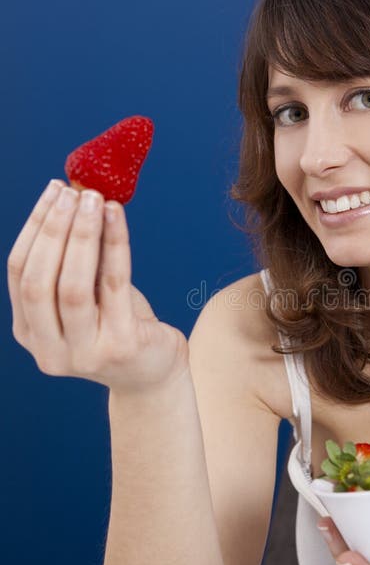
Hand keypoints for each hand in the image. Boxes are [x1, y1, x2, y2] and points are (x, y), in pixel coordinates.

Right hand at [8, 179, 189, 393]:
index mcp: (29, 333)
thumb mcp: (88, 295)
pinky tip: (116, 216)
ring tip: (94, 198)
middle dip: (54, 230)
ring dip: (81, 235)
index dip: (34, 228)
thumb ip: (74, 261)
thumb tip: (74, 197)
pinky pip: (114, 286)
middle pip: (40, 281)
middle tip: (72, 191)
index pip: (19, 273)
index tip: (52, 191)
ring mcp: (83, 354)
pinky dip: (114, 245)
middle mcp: (49, 350)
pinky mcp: (120, 346)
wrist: (154, 373)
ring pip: (72, 287)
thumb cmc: (117, 325)